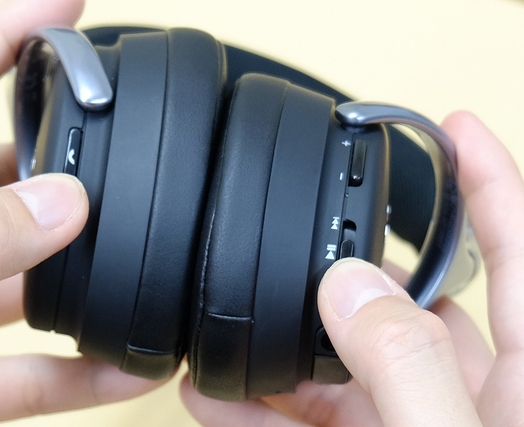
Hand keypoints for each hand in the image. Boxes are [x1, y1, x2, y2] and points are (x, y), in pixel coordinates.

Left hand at [0, 1, 164, 425]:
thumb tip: (62, 202)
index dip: (0, 42)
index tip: (63, 10)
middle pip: (1, 184)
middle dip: (65, 168)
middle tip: (126, 161)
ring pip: (30, 280)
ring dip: (87, 278)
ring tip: (143, 265)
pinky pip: (33, 369)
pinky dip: (83, 369)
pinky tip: (129, 365)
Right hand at [181, 112, 514, 425]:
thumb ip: (409, 367)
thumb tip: (349, 288)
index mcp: (521, 382)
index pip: (513, 250)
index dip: (484, 182)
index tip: (455, 129)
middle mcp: (468, 395)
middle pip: (409, 301)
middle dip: (348, 269)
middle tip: (296, 248)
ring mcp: (415, 423)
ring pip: (347, 364)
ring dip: (288, 343)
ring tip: (237, 322)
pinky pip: (313, 417)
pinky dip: (264, 405)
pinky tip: (219, 395)